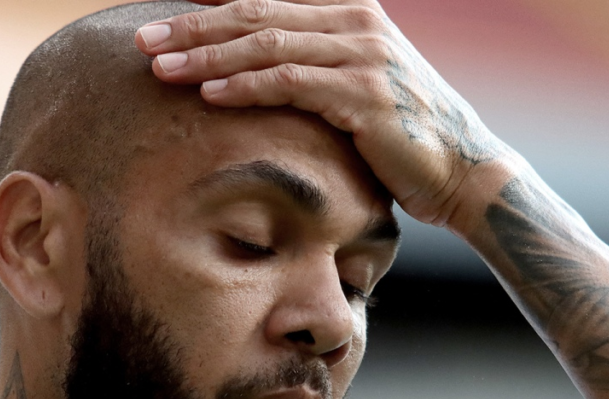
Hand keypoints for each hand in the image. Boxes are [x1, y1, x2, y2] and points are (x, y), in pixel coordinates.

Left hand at [135, 0, 505, 227]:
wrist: (465, 171)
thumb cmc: (404, 140)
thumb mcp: (358, 91)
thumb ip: (314, 72)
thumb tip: (256, 80)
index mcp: (350, 14)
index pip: (265, 1)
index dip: (209, 7)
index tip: (162, 20)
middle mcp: (356, 23)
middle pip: (256, 14)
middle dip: (193, 27)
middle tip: (143, 41)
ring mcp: (362, 54)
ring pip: (266, 44)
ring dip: (207, 56)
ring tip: (159, 68)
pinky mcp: (364, 93)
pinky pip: (290, 81)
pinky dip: (245, 85)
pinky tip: (209, 94)